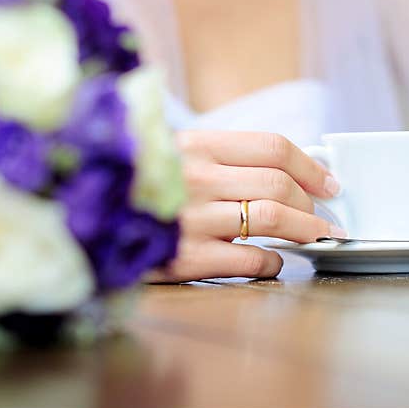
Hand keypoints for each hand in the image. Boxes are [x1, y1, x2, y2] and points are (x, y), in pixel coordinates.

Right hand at [146, 131, 341, 282]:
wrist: (80, 218)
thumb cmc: (133, 186)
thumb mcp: (169, 154)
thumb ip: (216, 157)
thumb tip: (279, 171)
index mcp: (194, 145)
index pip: (271, 146)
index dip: (310, 166)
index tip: (328, 182)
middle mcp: (195, 177)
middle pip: (278, 184)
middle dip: (312, 203)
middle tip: (324, 216)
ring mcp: (191, 218)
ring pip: (271, 219)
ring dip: (304, 230)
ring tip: (315, 237)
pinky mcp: (186, 258)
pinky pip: (249, 260)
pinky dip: (272, 262)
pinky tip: (273, 261)